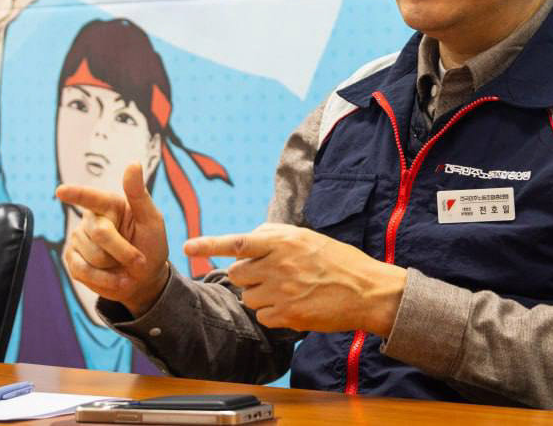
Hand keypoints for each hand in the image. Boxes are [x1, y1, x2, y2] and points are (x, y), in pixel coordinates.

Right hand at [57, 162, 170, 315]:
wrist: (145, 276)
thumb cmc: (150, 243)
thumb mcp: (152, 219)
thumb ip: (139, 194)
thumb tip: (134, 163)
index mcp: (109, 203)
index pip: (91, 197)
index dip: (75, 194)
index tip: (61, 191)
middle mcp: (90, 218)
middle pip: (101, 234)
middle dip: (124, 251)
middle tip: (140, 260)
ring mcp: (78, 239)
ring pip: (93, 256)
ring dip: (116, 266)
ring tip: (123, 265)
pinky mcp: (72, 260)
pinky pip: (84, 271)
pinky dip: (105, 280)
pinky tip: (116, 278)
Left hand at [184, 224, 406, 335]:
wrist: (366, 291)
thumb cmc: (337, 261)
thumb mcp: (306, 237)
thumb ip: (274, 236)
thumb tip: (247, 240)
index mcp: (283, 242)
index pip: (238, 242)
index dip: (209, 244)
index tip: (187, 247)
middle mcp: (278, 266)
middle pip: (237, 274)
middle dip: (248, 275)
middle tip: (271, 274)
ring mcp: (282, 292)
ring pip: (246, 297)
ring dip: (259, 295)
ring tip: (286, 289)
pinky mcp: (288, 316)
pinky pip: (262, 316)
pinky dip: (271, 313)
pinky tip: (292, 305)